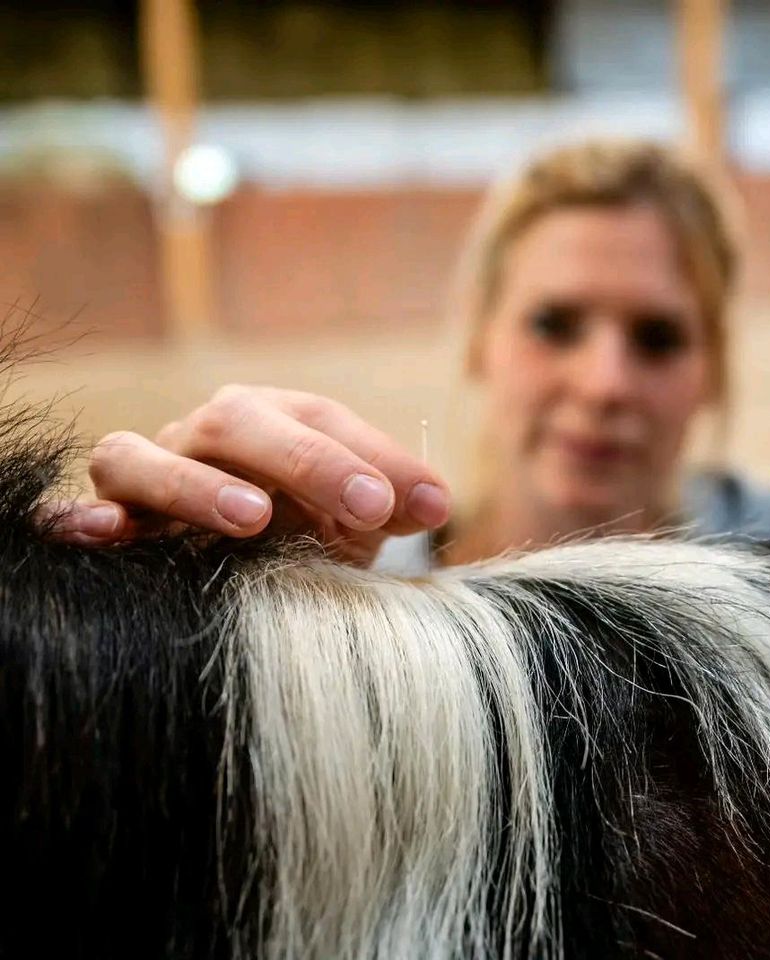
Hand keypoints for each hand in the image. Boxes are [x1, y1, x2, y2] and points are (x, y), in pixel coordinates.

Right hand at [42, 385, 450, 564]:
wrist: (233, 569)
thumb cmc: (301, 539)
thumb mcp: (352, 526)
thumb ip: (389, 506)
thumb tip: (435, 503)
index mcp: (275, 423)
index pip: (325, 421)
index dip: (379, 457)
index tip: (432, 505)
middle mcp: (209, 436)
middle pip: (242, 422)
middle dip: (311, 461)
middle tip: (370, 506)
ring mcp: (149, 471)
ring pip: (145, 453)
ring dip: (196, 482)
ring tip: (252, 518)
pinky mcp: (107, 518)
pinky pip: (78, 510)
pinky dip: (84, 517)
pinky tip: (108, 534)